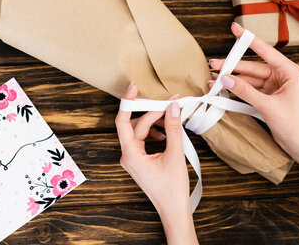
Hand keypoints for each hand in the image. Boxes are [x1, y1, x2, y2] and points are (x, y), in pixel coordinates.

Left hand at [116, 83, 197, 244]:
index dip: (128, 102)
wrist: (174, 211)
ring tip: (172, 120)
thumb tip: (173, 107)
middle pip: (135, 124)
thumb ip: (173, 128)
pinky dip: (156, 132)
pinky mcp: (140, 160)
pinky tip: (168, 134)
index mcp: (130, 154)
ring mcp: (133, 158)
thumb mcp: (175, 155)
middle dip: (152, 112)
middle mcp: (127, 155)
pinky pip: (144, 139)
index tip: (135, 87)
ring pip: (140, 131)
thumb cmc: (172, 189)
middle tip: (170, 103)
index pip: (123, 121)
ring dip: (155, 123)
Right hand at [208, 22, 298, 158]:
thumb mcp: (267, 106)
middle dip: (232, 66)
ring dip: (231, 79)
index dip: (248, 39)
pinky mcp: (267, 96)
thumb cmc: (293, 125)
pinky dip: (235, 89)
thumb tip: (225, 78)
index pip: (265, 51)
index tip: (235, 28)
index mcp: (288, 71)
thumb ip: (245, 91)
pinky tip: (222, 88)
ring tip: (213, 79)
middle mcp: (281, 75)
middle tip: (214, 64)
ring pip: (248, 78)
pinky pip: (248, 89)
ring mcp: (273, 86)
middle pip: (252, 67)